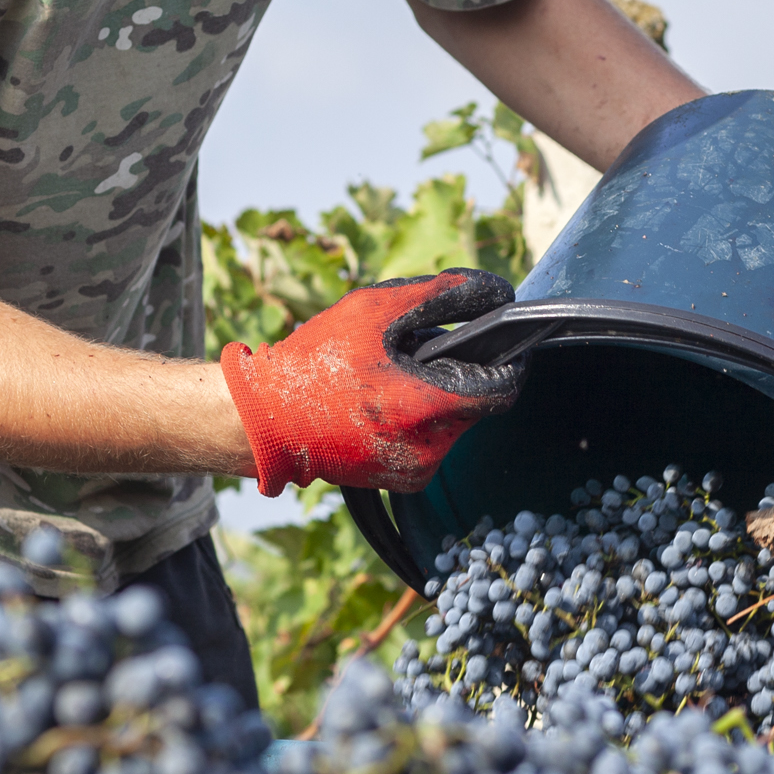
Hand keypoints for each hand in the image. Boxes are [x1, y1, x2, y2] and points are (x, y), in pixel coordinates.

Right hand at [219, 271, 521, 494]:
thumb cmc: (316, 362)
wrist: (266, 420)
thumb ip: (441, 295)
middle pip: (475, 403)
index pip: (503, 389)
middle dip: (455, 374)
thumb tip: (495, 291)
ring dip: (436, 398)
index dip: (508, 360)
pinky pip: (431, 443)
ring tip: (392, 379)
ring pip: (453, 423)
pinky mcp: (402, 482)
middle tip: (414, 356)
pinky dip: (418, 421)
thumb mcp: (375, 309)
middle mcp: (427, 449)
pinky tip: (384, 403)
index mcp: (424, 407)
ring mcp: (415, 471)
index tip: (499, 342)